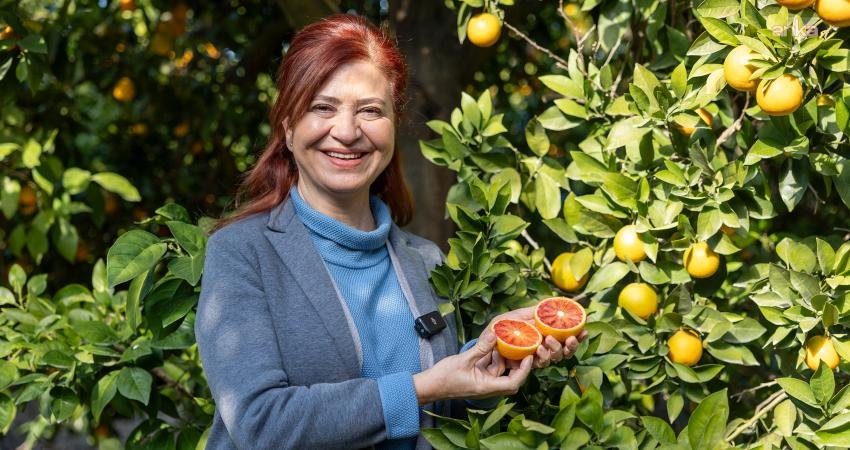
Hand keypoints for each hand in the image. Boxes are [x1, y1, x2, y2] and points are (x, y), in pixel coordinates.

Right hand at [413, 327, 532, 404]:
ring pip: (500, 371)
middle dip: (516, 364)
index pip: (513, 383)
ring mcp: (482, 383)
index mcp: (486, 387)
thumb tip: (495, 334)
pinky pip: (490, 368)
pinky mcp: (477, 378)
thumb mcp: (463, 360)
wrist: (429, 386)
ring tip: (503, 341)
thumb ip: (481, 348)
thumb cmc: (443, 377)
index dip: (523, 371)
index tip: (528, 357)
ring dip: (502, 357)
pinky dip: (492, 358)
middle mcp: (487, 387)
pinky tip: (491, 346)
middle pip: (511, 379)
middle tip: (521, 348)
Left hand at [487, 307, 587, 368]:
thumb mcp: (515, 315)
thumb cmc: (499, 326)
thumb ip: (532, 312)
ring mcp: (535, 356)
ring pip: (554, 358)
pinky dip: (540, 358)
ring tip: (546, 343)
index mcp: (544, 333)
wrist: (484, 342)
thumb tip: (551, 302)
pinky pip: (539, 365)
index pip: (566, 336)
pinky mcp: (526, 365)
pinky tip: (537, 351)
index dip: (578, 336)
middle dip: (570, 346)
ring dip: (554, 351)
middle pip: (565, 350)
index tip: (584, 331)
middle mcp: (543, 346)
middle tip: (567, 339)